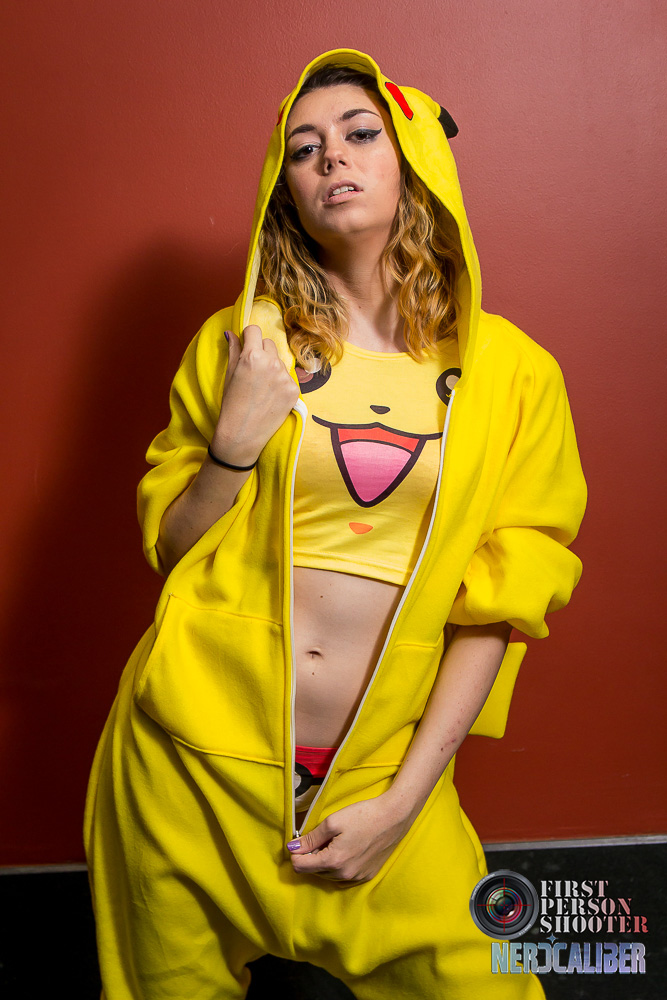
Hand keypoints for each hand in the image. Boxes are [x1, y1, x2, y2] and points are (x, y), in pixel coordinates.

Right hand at [211, 325, 299, 465]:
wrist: (242, 434)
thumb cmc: (231, 404)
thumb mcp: (229, 374)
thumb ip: (233, 350)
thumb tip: (231, 333)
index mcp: (252, 356)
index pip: (254, 330)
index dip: (248, 337)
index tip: (246, 345)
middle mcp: (271, 363)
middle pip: (269, 343)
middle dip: (261, 351)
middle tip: (253, 369)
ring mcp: (285, 377)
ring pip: (279, 360)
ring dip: (272, 366)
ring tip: (261, 386)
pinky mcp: (294, 390)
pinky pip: (287, 377)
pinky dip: (280, 382)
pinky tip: (270, 396)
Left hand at [286, 795, 412, 884]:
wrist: (394, 817)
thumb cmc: (363, 815)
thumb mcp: (333, 822)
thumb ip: (311, 837)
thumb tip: (292, 848)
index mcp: (333, 861)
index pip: (301, 866)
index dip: (296, 853)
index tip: (300, 840)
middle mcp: (343, 875)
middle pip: (314, 871)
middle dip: (312, 856)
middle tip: (322, 837)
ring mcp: (356, 877)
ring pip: (328, 875)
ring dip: (325, 861)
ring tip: (335, 841)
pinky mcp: (367, 875)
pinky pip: (344, 875)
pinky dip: (339, 865)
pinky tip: (348, 848)